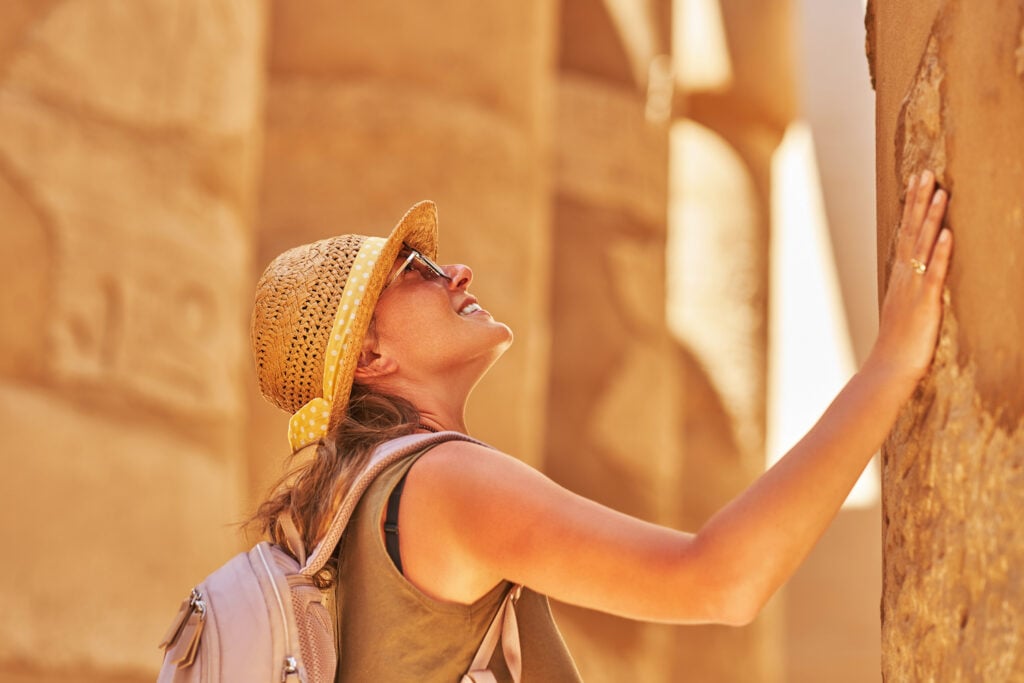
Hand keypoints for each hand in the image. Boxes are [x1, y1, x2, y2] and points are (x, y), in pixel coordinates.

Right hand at [867, 170, 952, 386]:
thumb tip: (921, 275)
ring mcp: (913, 288)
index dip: (911, 207)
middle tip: (926, 173)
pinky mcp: (925, 302)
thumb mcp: (905, 310)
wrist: (889, 368)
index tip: (916, 182)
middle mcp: (904, 277)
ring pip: (922, 246)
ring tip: (941, 192)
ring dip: (931, 218)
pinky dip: (941, 252)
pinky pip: (934, 273)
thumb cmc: (898, 345)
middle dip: (919, 201)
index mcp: (900, 277)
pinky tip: (948, 233)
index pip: (905, 233)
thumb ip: (913, 290)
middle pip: (911, 231)